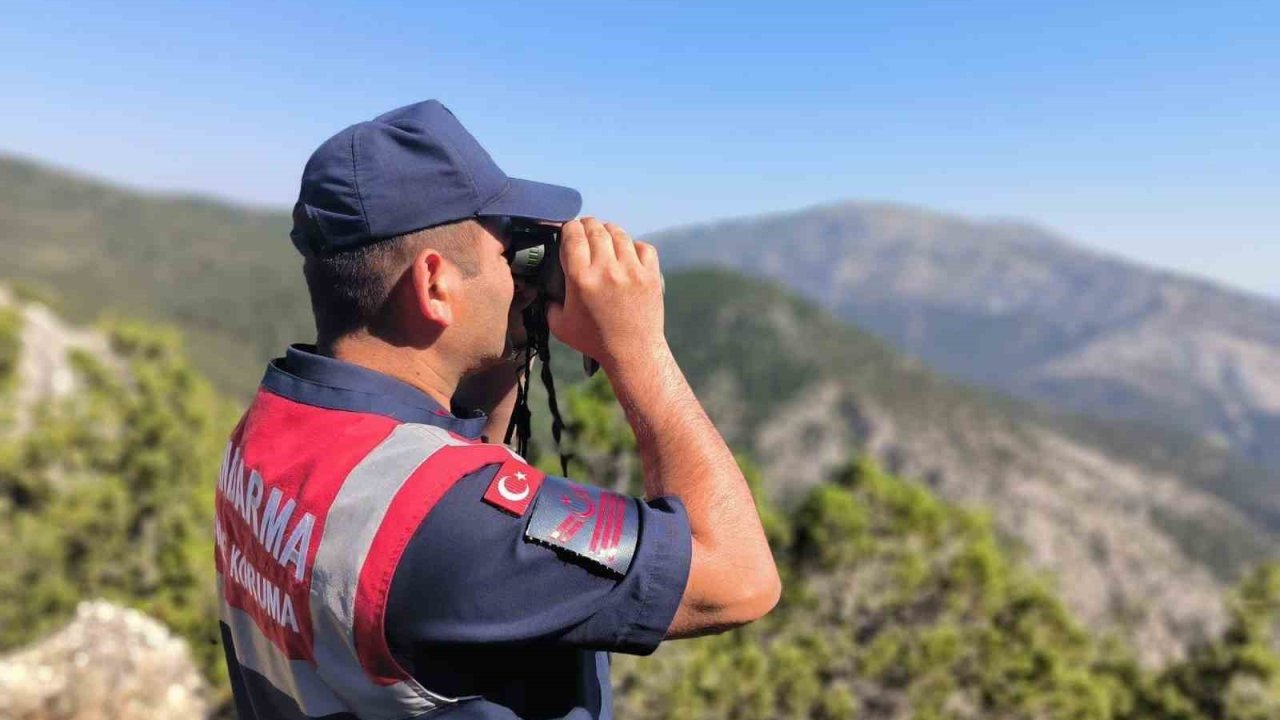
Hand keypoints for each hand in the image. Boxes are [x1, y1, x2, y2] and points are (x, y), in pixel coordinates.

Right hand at [546, 218, 664, 369]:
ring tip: (604, 236)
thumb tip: (548, 287)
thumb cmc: (594, 341)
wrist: (633, 352)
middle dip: (587, 225)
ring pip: (619, 234)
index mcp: (581, 278)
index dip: (569, 227)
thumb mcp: (559, 325)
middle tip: (584, 229)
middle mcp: (607, 269)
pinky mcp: (650, 275)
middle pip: (595, 229)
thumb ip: (549, 302)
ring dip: (608, 231)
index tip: (568, 231)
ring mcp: (632, 270)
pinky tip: (627, 252)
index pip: (573, 235)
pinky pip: (643, 246)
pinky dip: (633, 245)